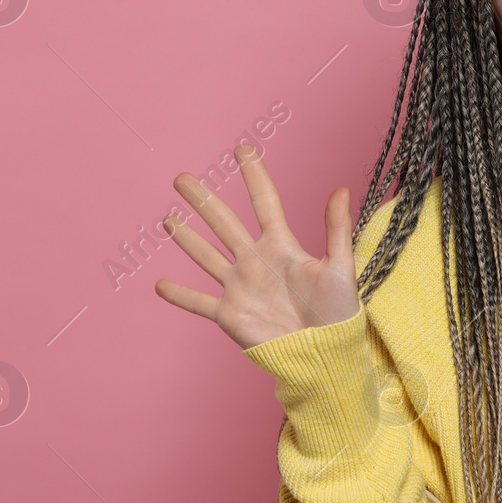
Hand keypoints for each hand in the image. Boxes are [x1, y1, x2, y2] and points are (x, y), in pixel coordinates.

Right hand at [154, 143, 361, 349]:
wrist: (325, 354)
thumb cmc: (338, 313)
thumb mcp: (340, 266)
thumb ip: (336, 228)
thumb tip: (341, 187)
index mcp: (283, 246)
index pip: (265, 202)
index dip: (253, 175)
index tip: (242, 148)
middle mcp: (256, 261)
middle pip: (224, 222)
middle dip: (202, 199)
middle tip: (181, 178)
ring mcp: (240, 286)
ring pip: (206, 255)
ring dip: (186, 237)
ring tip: (168, 218)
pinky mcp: (229, 314)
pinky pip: (198, 302)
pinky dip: (179, 295)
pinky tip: (159, 285)